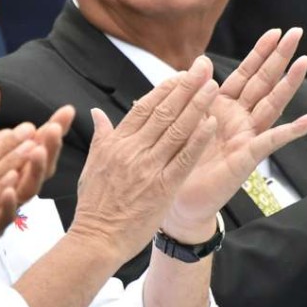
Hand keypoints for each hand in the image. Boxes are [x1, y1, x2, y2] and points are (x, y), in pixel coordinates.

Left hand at [0, 84, 74, 238]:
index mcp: (7, 170)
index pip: (36, 146)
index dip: (53, 130)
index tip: (66, 111)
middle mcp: (10, 189)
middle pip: (39, 168)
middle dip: (49, 148)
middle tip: (53, 129)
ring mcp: (1, 210)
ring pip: (26, 191)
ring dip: (33, 171)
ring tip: (36, 151)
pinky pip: (3, 219)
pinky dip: (7, 204)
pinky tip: (8, 188)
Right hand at [68, 56, 218, 262]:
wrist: (96, 239)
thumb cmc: (94, 205)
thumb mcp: (91, 165)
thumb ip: (100, 136)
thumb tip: (96, 112)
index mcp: (115, 144)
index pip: (143, 107)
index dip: (164, 89)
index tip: (181, 74)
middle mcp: (132, 151)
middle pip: (163, 111)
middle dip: (186, 87)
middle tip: (204, 67)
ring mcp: (148, 168)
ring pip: (176, 130)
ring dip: (198, 106)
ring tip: (214, 87)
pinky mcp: (162, 187)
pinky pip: (184, 159)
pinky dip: (198, 140)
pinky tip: (212, 123)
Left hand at [162, 29, 306, 239]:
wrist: (177, 200)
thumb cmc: (180, 160)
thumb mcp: (180, 121)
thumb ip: (188, 96)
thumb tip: (191, 67)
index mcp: (222, 108)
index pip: (245, 74)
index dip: (259, 53)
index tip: (274, 31)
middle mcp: (239, 119)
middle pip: (263, 82)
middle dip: (279, 57)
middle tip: (297, 32)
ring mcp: (246, 137)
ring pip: (271, 104)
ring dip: (288, 83)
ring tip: (305, 61)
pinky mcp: (246, 157)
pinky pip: (271, 141)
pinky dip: (292, 131)